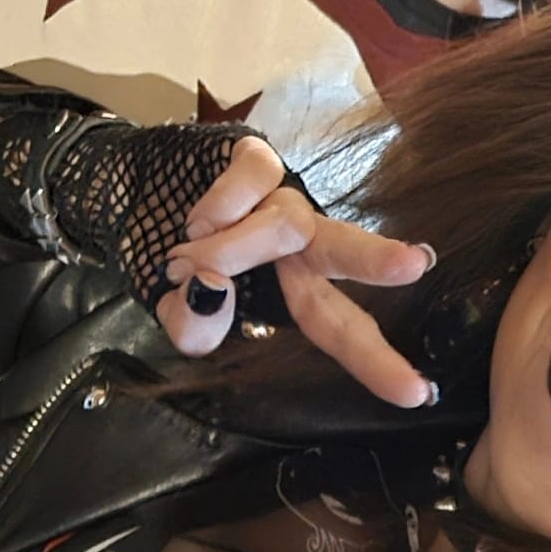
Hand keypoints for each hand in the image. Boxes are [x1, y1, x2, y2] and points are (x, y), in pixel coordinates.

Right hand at [158, 136, 437, 408]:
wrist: (131, 189)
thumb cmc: (168, 260)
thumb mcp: (173, 310)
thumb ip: (194, 325)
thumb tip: (213, 290)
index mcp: (292, 290)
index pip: (340, 329)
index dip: (376, 361)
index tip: (419, 394)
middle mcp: (301, 244)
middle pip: (346, 255)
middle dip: (377, 261)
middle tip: (415, 265)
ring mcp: (283, 197)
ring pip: (285, 225)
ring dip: (231, 250)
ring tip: (185, 260)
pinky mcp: (258, 158)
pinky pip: (252, 182)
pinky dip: (216, 208)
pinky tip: (196, 220)